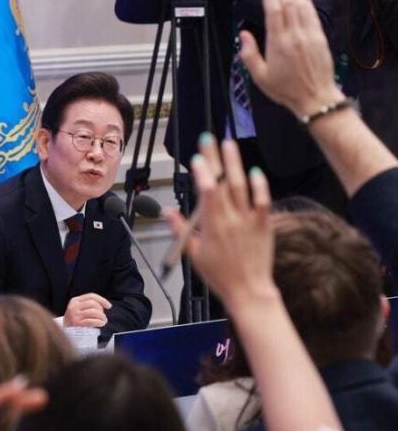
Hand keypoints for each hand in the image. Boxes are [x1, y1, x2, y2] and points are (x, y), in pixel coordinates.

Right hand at [63, 293, 111, 327]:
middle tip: (103, 316)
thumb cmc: (74, 321)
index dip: (102, 300)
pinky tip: (101, 324)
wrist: (63, 333)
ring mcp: (74, 315)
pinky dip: (99, 322)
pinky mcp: (76, 323)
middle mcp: (74, 306)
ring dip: (101, 317)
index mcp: (75, 300)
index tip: (109, 306)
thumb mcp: (78, 309)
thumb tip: (104, 304)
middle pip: (93, 303)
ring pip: (94, 312)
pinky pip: (92, 321)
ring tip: (103, 320)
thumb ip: (87, 305)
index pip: (91, 296)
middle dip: (101, 310)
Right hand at [166, 135, 274, 307]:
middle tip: (209, 140)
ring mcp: (248, 220)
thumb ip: (181, 230)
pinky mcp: (263, 224)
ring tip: (229, 145)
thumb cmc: (220, 275)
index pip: (206, 192)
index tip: (196, 158)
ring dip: (235, 163)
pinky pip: (262, 200)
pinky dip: (259, 185)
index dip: (202, 173)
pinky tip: (254, 171)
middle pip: (222, 182)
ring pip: (241, 185)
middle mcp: (231, 218)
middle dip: (215, 159)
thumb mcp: (193, 254)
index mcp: (212, 225)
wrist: (248, 290)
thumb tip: (168, 213)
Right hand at [239, 0, 344, 117]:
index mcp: (278, 44)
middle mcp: (295, 35)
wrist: (315, 97)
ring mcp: (309, 34)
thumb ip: (249, 55)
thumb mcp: (260, 77)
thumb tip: (244, 34)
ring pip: (300, 4)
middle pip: (287, 2)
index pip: (274, 11)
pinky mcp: (319, 36)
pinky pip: (311, 12)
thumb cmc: (285, 89)